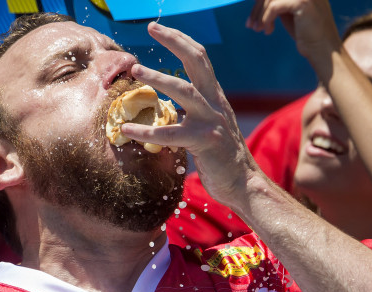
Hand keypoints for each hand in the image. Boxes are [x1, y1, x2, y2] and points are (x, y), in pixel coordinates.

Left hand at [121, 22, 257, 208]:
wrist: (244, 184)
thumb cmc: (221, 158)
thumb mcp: (209, 127)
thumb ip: (193, 113)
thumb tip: (166, 107)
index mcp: (215, 97)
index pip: (200, 58)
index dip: (181, 40)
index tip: (159, 29)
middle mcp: (216, 103)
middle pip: (198, 61)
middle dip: (175, 41)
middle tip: (152, 28)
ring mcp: (212, 121)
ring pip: (185, 91)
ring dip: (159, 77)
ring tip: (136, 69)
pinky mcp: (205, 142)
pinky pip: (171, 133)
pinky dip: (146, 130)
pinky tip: (127, 129)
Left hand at [246, 0, 340, 61]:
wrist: (322, 49)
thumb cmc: (306, 34)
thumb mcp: (288, 13)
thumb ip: (276, 3)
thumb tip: (257, 0)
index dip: (260, 2)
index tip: (252, 17)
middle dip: (257, 8)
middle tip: (250, 25)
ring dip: (260, 15)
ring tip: (257, 29)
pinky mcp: (302, 2)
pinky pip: (274, 6)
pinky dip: (266, 19)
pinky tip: (267, 30)